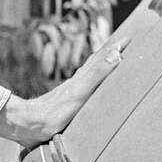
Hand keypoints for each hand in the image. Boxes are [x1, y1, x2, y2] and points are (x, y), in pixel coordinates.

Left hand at [0, 37, 129, 146]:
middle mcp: (77, 81)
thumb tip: (116, 54)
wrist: (30, 123)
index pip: (103, 57)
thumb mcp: (80, 93)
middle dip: (112, 52)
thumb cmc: (55, 111)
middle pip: (97, 61)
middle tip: (126, 43)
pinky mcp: (67, 102)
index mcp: (83, 78)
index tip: (131, 37)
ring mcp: (71, 91)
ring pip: (90, 72)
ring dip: (102, 64)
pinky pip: (84, 86)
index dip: (117, 47)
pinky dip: (93, 81)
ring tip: (112, 60)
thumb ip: (97, 74)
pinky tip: (90, 87)